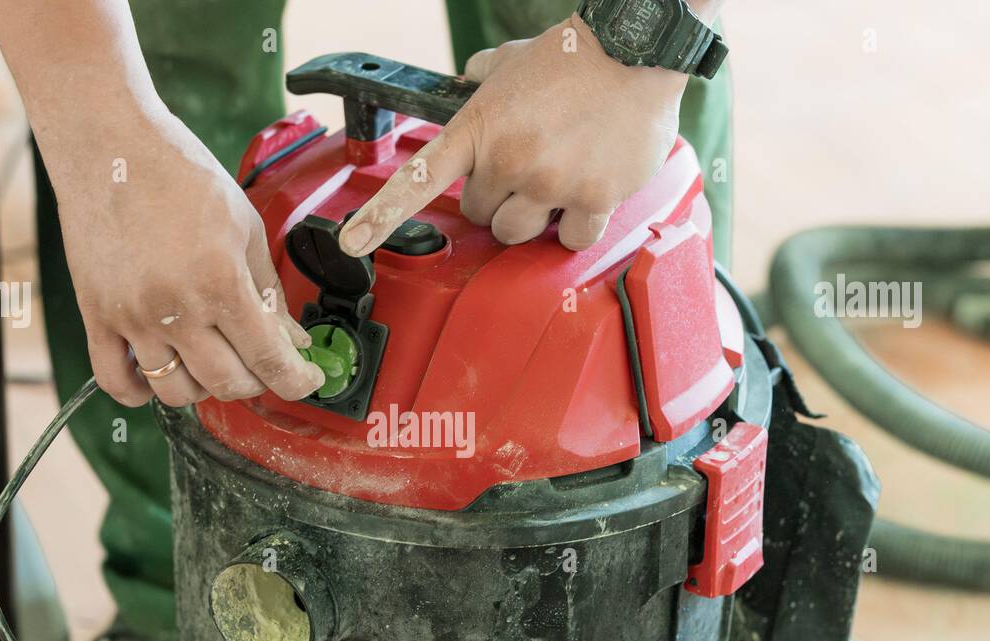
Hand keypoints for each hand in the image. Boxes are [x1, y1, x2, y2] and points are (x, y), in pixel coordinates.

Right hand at [50, 107, 323, 406]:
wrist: (110, 143)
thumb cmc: (179, 174)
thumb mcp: (245, 225)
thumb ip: (269, 290)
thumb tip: (292, 339)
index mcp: (220, 282)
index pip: (269, 359)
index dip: (297, 380)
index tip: (306, 380)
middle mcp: (175, 309)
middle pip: (226, 384)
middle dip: (255, 381)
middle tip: (261, 361)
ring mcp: (132, 317)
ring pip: (176, 392)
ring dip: (203, 387)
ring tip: (211, 359)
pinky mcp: (96, 315)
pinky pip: (115, 382)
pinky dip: (140, 392)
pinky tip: (161, 371)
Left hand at [338, 14, 688, 255]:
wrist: (636, 49)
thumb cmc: (576, 56)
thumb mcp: (512, 59)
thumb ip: (484, 76)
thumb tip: (472, 73)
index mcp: (480, 128)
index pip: (419, 179)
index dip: (381, 216)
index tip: (353, 242)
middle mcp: (510, 161)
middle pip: (480, 215)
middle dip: (498, 197)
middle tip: (526, 168)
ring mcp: (552, 184)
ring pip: (520, 232)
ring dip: (532, 216)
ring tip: (557, 178)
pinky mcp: (594, 199)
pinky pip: (571, 239)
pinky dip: (577, 225)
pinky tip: (588, 192)